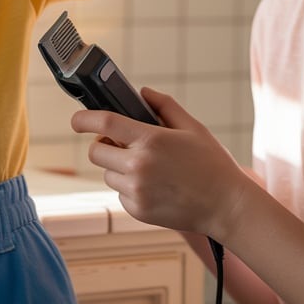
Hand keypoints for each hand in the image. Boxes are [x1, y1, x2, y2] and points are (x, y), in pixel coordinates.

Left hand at [71, 87, 250, 238]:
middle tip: (122, 144)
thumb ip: (164, 106)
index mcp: (150, 141)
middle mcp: (138, 166)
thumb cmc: (212, 164)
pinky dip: (129, 188)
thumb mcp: (192, 127)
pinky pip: (119, 193)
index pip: (104, 124)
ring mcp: (136, 191)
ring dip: (118, 168)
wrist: (226, 206)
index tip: (76, 120)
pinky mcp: (137, 210)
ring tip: (148, 168)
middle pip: (96, 152)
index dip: (84, 119)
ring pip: (107, 173)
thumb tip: (142, 93)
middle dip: (104, 145)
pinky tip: (155, 186)